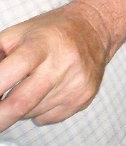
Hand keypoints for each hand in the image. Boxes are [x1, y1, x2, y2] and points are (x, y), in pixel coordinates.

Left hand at [0, 4, 110, 131]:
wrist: (96, 28)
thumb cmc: (54, 30)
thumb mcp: (18, 33)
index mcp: (41, 44)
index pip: (8, 73)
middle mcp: (62, 63)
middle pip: (20, 103)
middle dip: (0, 116)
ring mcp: (75, 82)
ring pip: (32, 112)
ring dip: (22, 107)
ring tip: (31, 86)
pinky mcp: (84, 96)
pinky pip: (48, 118)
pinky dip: (39, 111)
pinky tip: (47, 91)